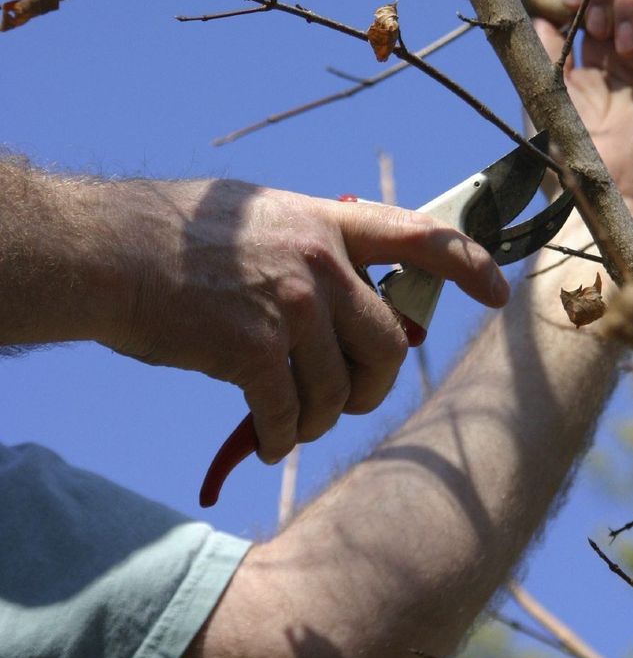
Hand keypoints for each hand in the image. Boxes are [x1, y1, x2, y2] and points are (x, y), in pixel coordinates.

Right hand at [116, 181, 508, 461]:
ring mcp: (291, 304)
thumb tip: (361, 300)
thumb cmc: (176, 238)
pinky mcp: (254, 348)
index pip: (420, 236)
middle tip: (349, 402)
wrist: (108, 254)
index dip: (468, 264)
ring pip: (340, 389)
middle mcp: (321, 260)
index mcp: (327, 221)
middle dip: (375, 387)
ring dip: (319, 419)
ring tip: (292, 422)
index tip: (498, 291)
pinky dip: (281, 436)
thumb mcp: (262, 219)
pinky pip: (290, 413)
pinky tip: (266, 438)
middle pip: (389, 344)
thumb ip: (316, 251)